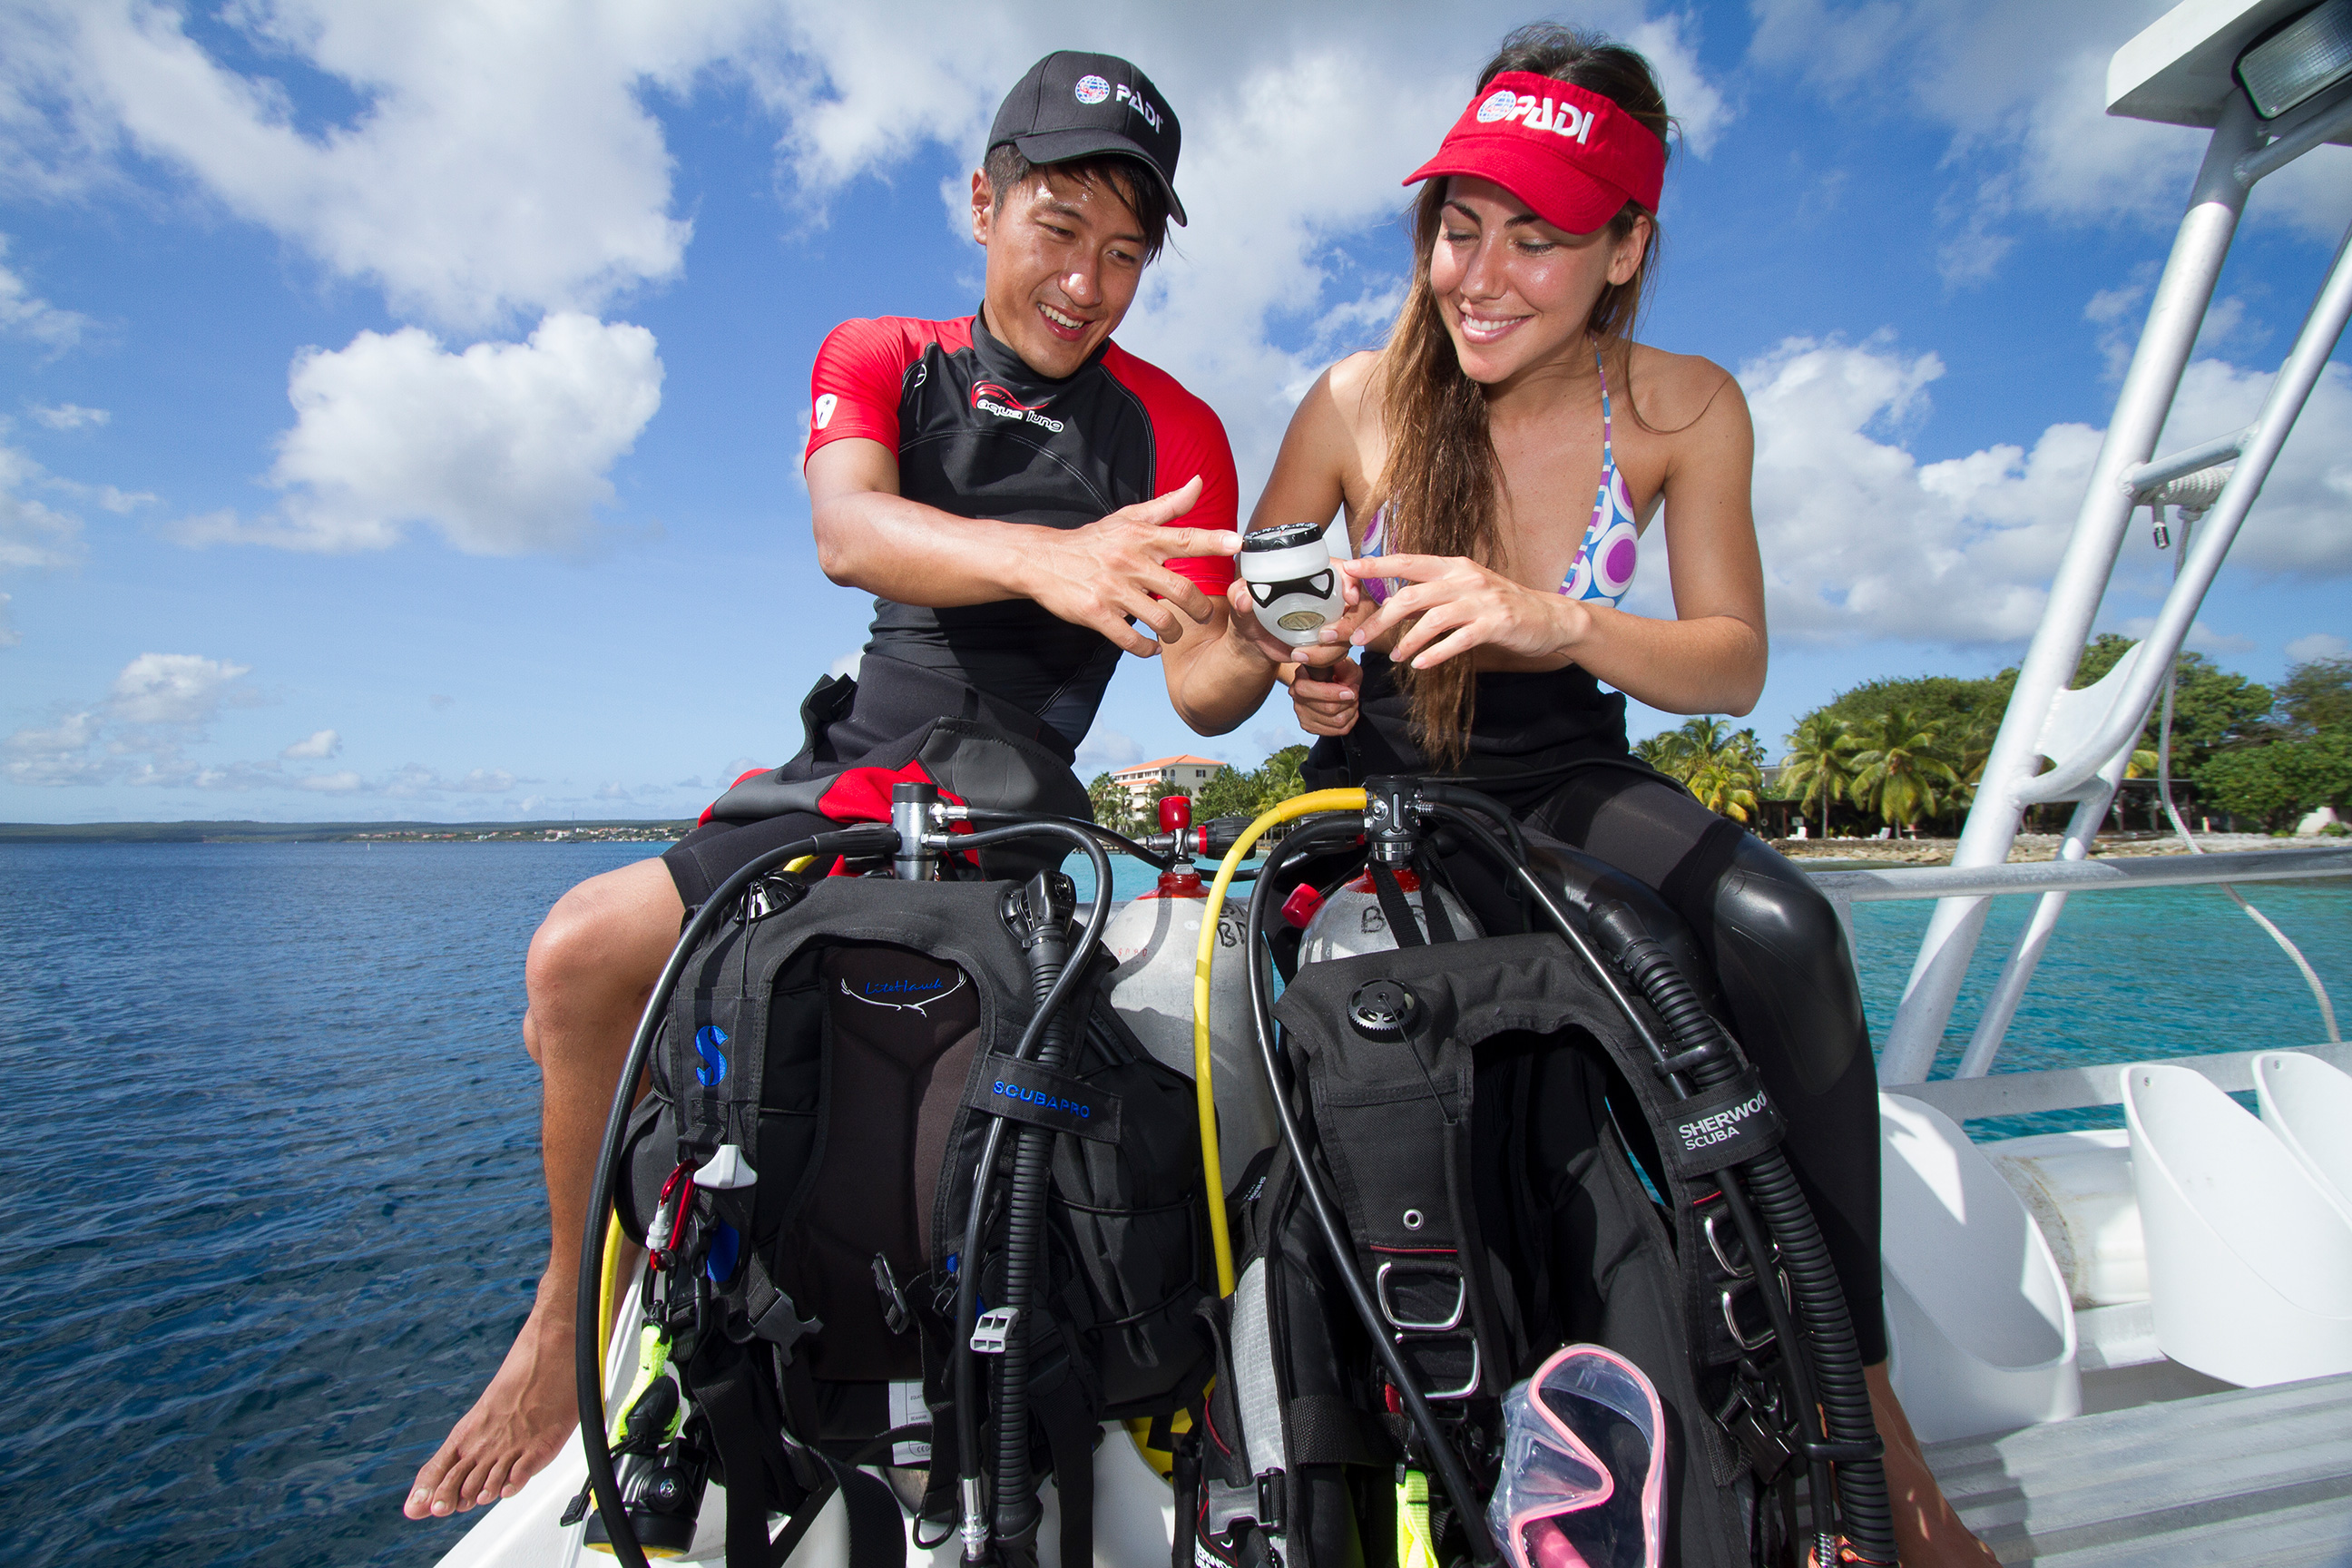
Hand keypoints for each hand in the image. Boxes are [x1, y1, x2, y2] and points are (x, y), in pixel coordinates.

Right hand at [1029, 477, 1240, 656]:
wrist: (1042, 560)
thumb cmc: (1093, 541)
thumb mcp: (1129, 518)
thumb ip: (1168, 505)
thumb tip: (1199, 483)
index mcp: (1141, 537)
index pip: (1184, 538)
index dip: (1213, 541)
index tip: (1238, 544)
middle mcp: (1129, 561)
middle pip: (1181, 590)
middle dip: (1200, 609)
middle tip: (1203, 615)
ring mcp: (1113, 589)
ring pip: (1160, 619)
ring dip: (1173, 632)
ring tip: (1172, 632)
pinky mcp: (1096, 614)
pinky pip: (1132, 639)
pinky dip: (1147, 648)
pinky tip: (1150, 646)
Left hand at [1219, 579, 1359, 669]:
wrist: (1253, 640)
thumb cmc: (1250, 611)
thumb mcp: (1241, 599)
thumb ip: (1240, 594)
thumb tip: (1244, 598)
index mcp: (1314, 574)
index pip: (1346, 572)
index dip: (1354, 582)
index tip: (1350, 597)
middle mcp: (1329, 595)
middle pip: (1360, 606)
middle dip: (1348, 625)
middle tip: (1324, 636)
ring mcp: (1333, 619)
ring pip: (1352, 634)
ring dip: (1330, 648)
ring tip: (1301, 653)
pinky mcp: (1330, 641)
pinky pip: (1339, 651)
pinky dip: (1322, 658)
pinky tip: (1300, 656)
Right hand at [1289, 653, 1361, 736]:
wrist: (1330, 682)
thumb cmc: (1336, 672)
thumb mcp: (1344, 664)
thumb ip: (1342, 666)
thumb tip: (1338, 664)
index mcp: (1300, 679)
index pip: (1311, 691)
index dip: (1334, 693)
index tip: (1351, 691)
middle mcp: (1297, 698)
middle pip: (1329, 709)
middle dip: (1348, 701)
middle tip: (1353, 692)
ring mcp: (1302, 714)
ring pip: (1336, 721)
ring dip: (1351, 710)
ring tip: (1351, 700)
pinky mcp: (1310, 726)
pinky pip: (1338, 730)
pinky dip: (1349, 721)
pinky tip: (1347, 710)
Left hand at [1338, 553, 1586, 670]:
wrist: (1549, 617)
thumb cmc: (1500, 605)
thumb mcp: (1466, 589)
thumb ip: (1434, 592)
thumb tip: (1393, 603)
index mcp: (1453, 566)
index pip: (1407, 561)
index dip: (1376, 564)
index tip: (1347, 570)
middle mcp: (1464, 578)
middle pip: (1410, 595)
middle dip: (1380, 618)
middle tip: (1359, 638)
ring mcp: (1481, 600)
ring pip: (1431, 619)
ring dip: (1406, 640)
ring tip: (1394, 657)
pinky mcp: (1496, 623)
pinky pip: (1458, 639)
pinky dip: (1435, 653)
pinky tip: (1420, 665)